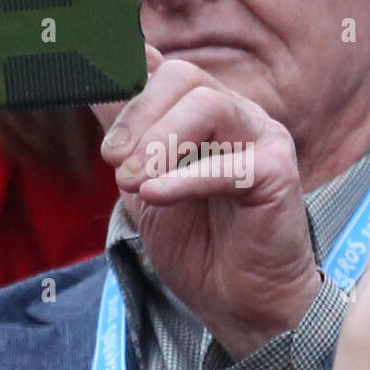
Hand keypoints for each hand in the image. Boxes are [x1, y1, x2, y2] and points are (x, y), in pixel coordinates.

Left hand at [99, 52, 321, 359]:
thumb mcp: (142, 186)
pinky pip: (230, 162)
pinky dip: (186, 178)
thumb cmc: (196, 244)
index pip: (162, 69)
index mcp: (202, 112)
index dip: (124, 75)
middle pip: (183, 76)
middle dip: (138, 114)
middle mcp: (235, 115)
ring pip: (208, 104)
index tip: (92, 94)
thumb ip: (126, 139)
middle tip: (113, 161)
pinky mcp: (278, 171)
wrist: (236, 301)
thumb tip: (92, 87)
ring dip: (160, 142)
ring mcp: (261, 137)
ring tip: (134, 184)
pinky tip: (156, 196)